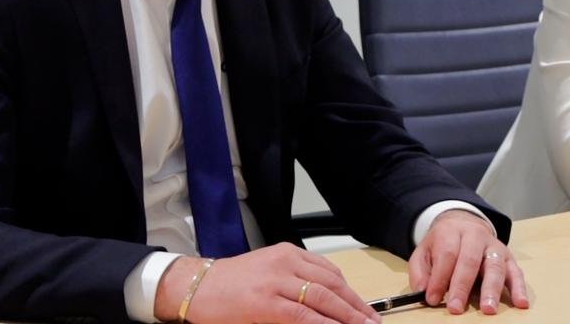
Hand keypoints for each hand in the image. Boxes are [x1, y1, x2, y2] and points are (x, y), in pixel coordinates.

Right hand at [154, 243, 380, 323]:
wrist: (196, 286)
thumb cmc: (230, 284)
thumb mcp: (268, 271)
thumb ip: (296, 280)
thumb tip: (328, 302)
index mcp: (288, 253)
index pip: (331, 272)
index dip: (352, 293)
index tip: (365, 309)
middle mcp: (286, 263)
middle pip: (332, 285)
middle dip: (356, 307)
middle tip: (373, 322)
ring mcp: (276, 282)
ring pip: (323, 299)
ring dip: (347, 316)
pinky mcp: (266, 303)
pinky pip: (303, 316)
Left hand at [408, 209, 528, 314]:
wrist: (464, 223)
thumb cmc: (443, 243)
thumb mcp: (424, 251)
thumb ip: (420, 271)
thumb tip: (423, 291)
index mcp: (452, 232)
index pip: (447, 254)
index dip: (439, 278)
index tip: (433, 299)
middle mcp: (476, 236)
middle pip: (470, 260)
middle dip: (462, 286)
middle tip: (456, 308)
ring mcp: (494, 247)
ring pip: (495, 266)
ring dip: (492, 290)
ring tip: (488, 309)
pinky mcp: (508, 257)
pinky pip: (516, 272)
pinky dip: (519, 288)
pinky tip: (520, 303)